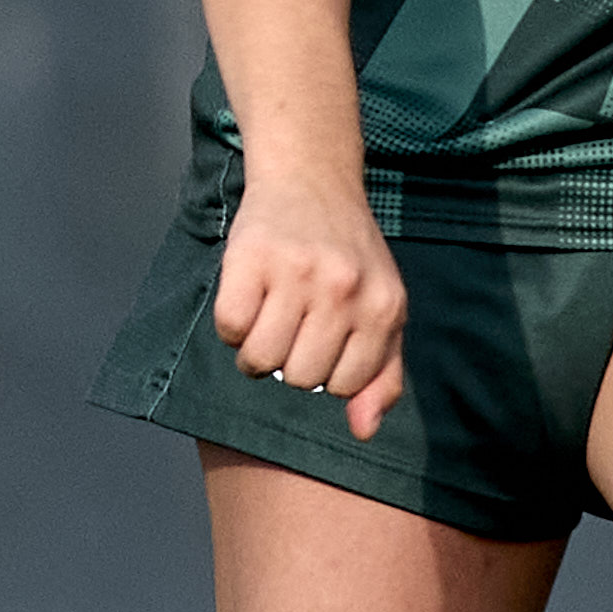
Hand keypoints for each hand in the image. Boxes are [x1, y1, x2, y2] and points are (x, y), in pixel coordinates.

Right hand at [213, 173, 409, 440]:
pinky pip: (229, 327)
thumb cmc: (349, 256)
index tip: (321, 341)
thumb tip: (363, 432)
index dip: (325, 374)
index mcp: (384, 306)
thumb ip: (382, 375)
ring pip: (261, 360)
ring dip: (254, 350)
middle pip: (299, 378)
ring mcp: (297, 272)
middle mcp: (344, 289)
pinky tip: (248, 297)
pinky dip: (231, 324)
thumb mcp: (382, 310)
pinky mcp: (252, 257)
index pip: (342, 386)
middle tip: (291, 324)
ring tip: (267, 316)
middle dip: (288, 362)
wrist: (312, 179)